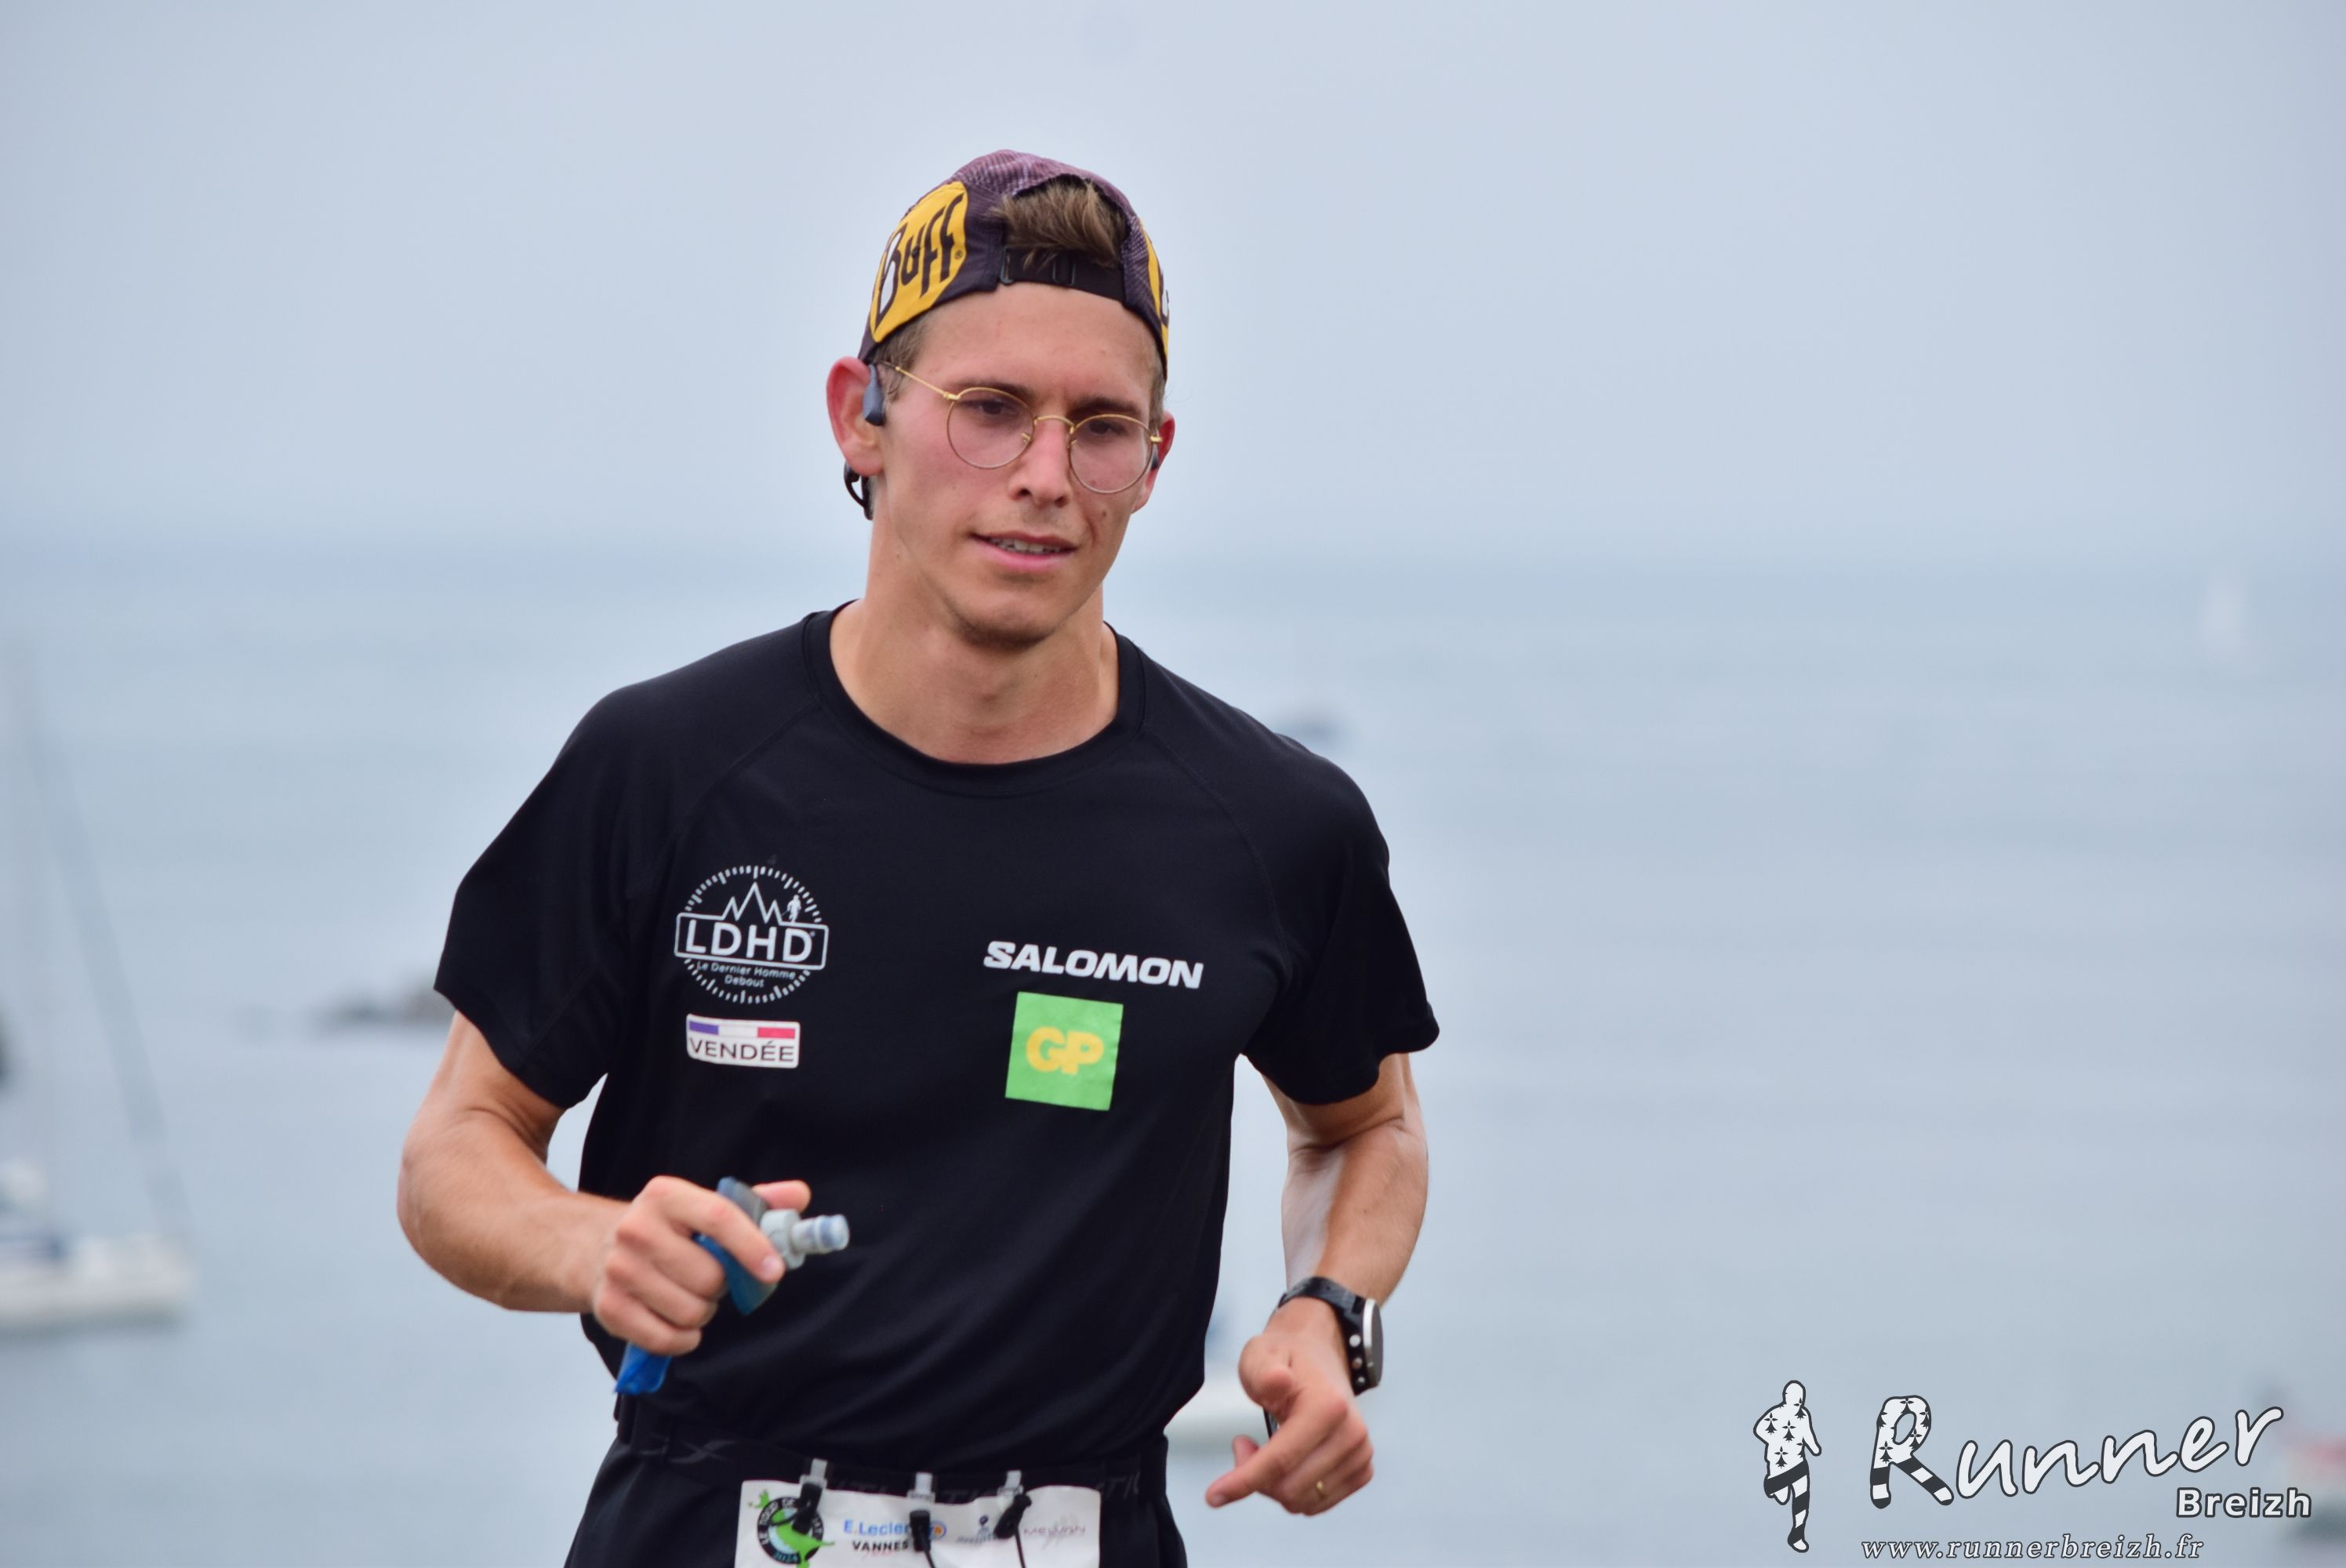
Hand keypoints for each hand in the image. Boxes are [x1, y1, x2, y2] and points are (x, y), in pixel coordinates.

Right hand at [584, 1176, 809, 1354]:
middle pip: (709, 1277)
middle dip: (722, 1285)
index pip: (719, 1218)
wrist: (594, 1246)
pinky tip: (676, 1320)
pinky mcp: (609, 1308)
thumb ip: (756, 1202)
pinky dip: (682, 1338)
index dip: (752, 1246)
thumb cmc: (664, 1228)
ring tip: (690, 1294)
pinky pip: (666, 1339)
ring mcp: (619, 1270)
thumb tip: (798, 1197)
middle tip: (712, 1278)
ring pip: (691, 1311)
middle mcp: (637, 1229)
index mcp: (666, 1196)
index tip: (774, 1271)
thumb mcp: (704, 1205)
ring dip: (703, 1311)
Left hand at [1204, 1299, 1372, 1514]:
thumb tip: (1277, 1380)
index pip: (1281, 1460)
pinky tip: (1287, 1462)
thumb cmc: (1285, 1358)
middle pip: (1290, 1488)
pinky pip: (1318, 1503)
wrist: (1320, 1356)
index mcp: (1328, 1406)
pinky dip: (1295, 1490)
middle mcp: (1352, 1434)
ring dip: (1274, 1484)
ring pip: (1303, 1502)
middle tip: (1243, 1446)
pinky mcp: (1362, 1469)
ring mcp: (1360, 1454)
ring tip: (1264, 1448)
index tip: (1213, 1496)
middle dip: (1256, 1478)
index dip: (1244, 1481)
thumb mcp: (1261, 1354)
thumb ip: (1263, 1370)